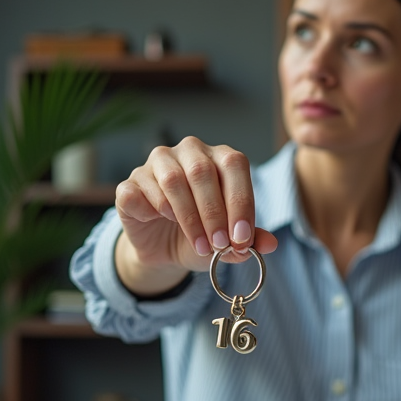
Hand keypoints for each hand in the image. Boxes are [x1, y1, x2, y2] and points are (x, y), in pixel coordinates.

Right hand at [114, 136, 277, 294]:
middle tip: (220, 245)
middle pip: (202, 172)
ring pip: (171, 180)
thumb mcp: (229, 242)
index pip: (234, 166)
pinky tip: (161, 222)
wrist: (165, 249)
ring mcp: (156, 164)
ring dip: (188, 217)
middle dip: (214, 214)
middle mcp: (188, 152)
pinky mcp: (130, 183)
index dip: (240, 202)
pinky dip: (152, 210)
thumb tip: (270, 244)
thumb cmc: (203, 235)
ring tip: (199, 244)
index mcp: (219, 158)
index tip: (241, 238)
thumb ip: (249, 239)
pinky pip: (139, 192)